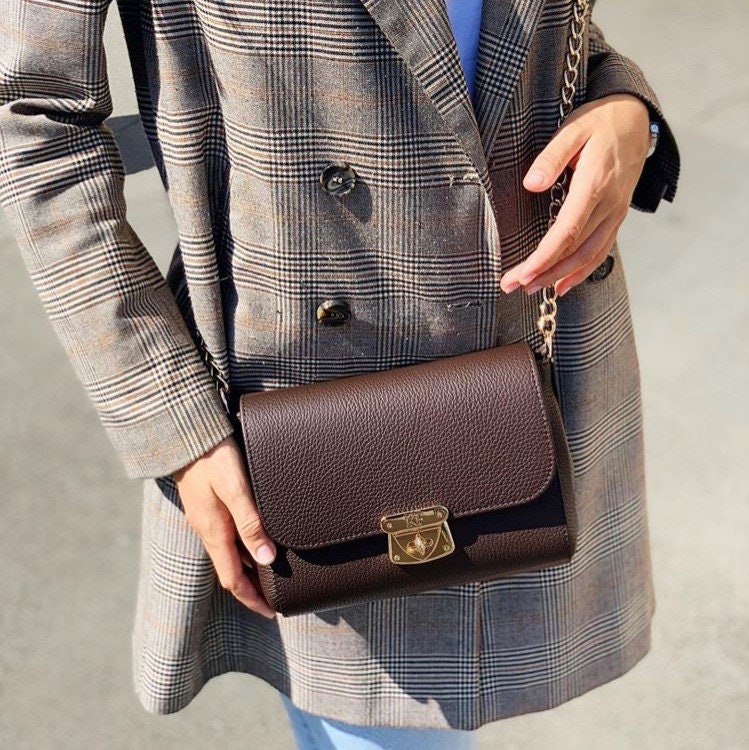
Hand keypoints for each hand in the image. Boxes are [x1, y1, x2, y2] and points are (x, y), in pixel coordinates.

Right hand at [172, 435, 276, 618]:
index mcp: (214, 532)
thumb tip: (267, 558)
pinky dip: (243, 548)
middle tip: (276, 597)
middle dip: (252, 588)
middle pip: (231, 571)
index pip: (232, 580)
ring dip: (249, 568)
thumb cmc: (213, 457)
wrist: (187, 434)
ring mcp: (206, 518)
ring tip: (271, 574)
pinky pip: (226, 537)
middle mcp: (208, 530)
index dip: (252, 598)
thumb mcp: (235, 488)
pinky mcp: (208, 505)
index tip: (273, 611)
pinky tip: (255, 541)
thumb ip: (250, 522)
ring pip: (229, 554)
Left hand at [499, 93, 650, 296]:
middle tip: (511, 286)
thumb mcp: (573, 128)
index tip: (522, 274)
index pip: (567, 231)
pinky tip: (561, 285)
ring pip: (588, 256)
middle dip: (543, 273)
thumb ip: (551, 156)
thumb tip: (531, 184)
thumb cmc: (600, 122)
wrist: (638, 119)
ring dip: (559, 277)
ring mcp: (616, 214)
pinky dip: (581, 272)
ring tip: (531, 290)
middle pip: (574, 250)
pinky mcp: (616, 217)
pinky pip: (600, 251)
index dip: (544, 257)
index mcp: (595, 184)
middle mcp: (609, 205)